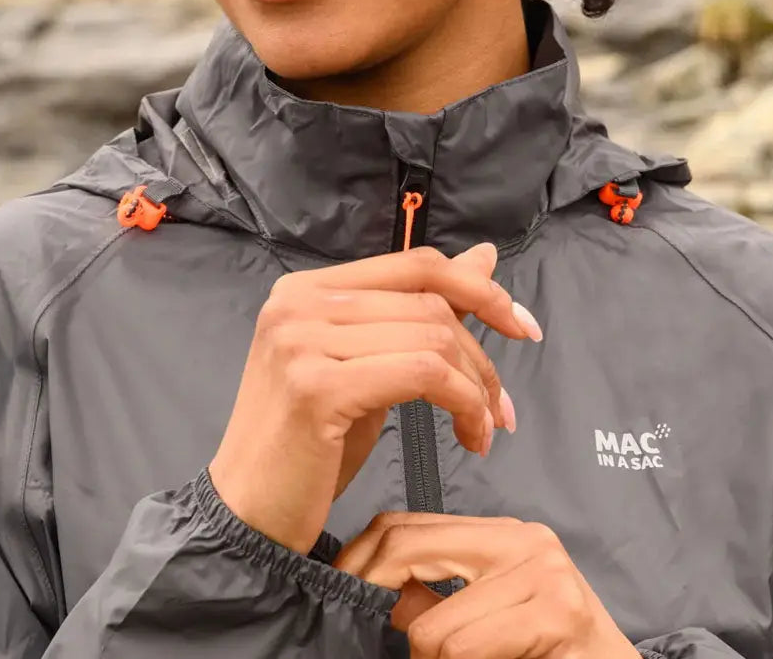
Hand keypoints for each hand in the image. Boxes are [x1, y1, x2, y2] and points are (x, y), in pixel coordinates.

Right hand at [209, 244, 539, 553]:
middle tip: (501, 408)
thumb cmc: (310, 445)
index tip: (523, 326)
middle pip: (430, 302)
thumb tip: (485, 256)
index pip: (415, 264)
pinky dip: (461, 402)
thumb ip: (420, 312)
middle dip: (482, 356)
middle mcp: (300, 301)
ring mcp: (303, 339)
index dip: (479, 288)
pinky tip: (470, 436)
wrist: (249, 515)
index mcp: (308, 287)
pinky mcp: (316, 385)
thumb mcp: (373, 367)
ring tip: (483, 429)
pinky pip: (422, 374)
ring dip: (476, 387)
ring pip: (432, 337)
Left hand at [334, 513, 639, 658]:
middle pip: (406, 548)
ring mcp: (543, 570)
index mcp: (502, 536)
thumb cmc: (550, 657)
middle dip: (375, 596)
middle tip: (369, 630)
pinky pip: (463, 649)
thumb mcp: (486, 619)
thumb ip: (436, 598)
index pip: (404, 525)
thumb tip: (378, 594)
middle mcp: (523, 540)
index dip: (359, 559)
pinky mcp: (556, 609)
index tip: (336, 591)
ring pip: (433, 628)